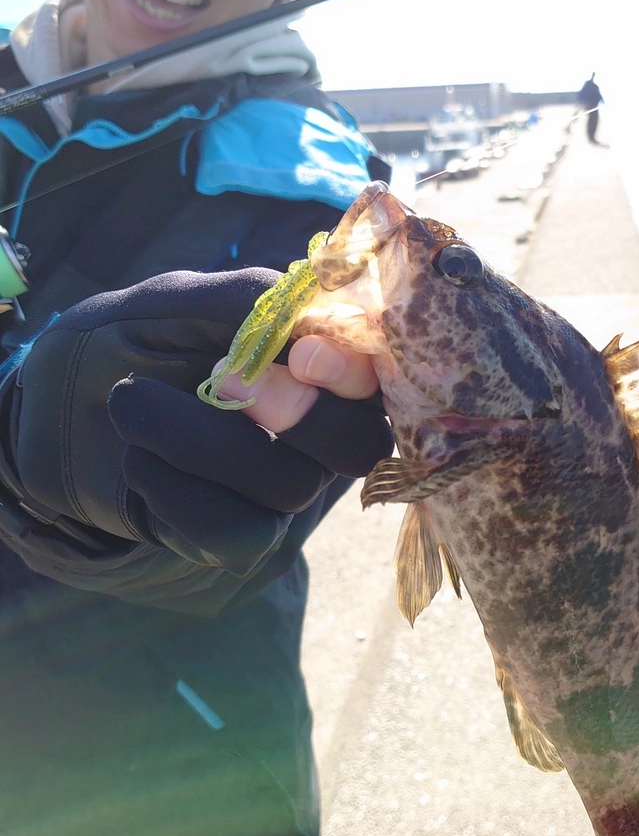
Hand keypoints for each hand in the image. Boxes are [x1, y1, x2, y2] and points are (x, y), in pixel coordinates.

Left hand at [0, 270, 392, 574]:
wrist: (63, 402)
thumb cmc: (134, 338)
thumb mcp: (178, 299)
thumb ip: (246, 300)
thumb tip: (308, 318)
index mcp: (318, 366)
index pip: (379, 378)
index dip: (356, 373)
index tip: (303, 354)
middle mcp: (316, 432)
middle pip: (358, 446)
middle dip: (300, 416)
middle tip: (224, 382)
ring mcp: (280, 489)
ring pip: (287, 487)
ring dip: (199, 440)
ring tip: (131, 402)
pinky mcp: (236, 536)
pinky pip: (235, 532)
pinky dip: (175, 491)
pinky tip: (137, 460)